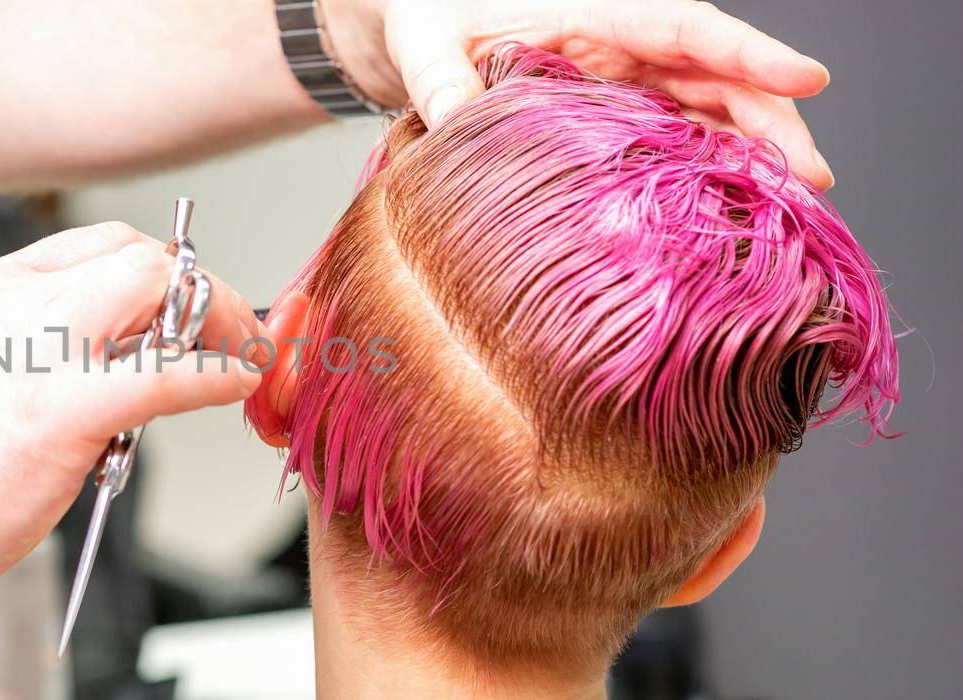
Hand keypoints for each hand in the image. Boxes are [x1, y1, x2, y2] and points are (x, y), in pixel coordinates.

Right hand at [0, 222, 264, 601]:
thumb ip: (48, 342)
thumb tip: (129, 350)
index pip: (105, 243)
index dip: (163, 274)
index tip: (188, 311)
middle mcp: (17, 300)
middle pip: (139, 254)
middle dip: (200, 290)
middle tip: (224, 334)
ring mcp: (40, 350)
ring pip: (156, 288)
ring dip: (216, 322)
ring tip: (233, 358)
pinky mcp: (61, 410)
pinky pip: (163, 375)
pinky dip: (215, 376)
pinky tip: (233, 386)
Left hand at [322, 0, 835, 188]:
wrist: (422, 34)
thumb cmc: (428, 20)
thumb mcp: (423, 43)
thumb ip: (440, 80)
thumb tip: (457, 118)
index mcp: (592, 12)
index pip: (685, 28)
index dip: (750, 52)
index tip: (808, 77)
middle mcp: (621, 45)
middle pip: (717, 75)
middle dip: (772, 120)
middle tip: (812, 178)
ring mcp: (625, 84)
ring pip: (710, 111)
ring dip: (755, 153)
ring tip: (795, 204)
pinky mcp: (616, 120)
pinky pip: (678, 140)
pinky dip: (713, 169)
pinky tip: (738, 209)